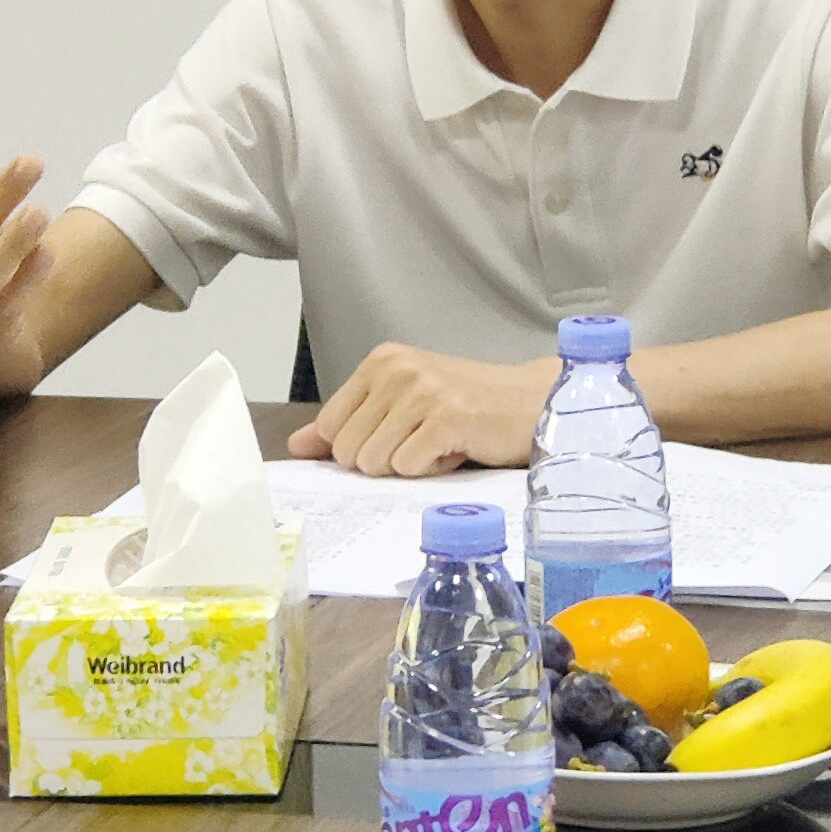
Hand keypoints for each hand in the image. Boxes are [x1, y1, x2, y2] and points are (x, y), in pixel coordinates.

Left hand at [290, 343, 554, 477]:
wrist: (533, 403)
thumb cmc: (468, 407)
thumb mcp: (401, 406)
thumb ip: (347, 423)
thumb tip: (297, 446)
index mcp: (381, 361)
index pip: (329, 428)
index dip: (361, 448)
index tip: (399, 434)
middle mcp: (397, 369)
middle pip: (348, 451)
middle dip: (385, 460)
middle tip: (425, 440)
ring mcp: (422, 392)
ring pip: (375, 462)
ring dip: (410, 466)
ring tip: (442, 443)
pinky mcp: (447, 418)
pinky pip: (407, 467)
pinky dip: (432, 470)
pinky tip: (457, 448)